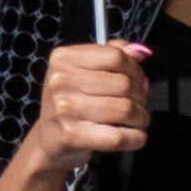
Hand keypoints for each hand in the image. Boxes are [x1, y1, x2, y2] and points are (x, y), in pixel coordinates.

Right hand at [26, 40, 152, 177]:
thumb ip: (112, 56)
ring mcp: (64, 109)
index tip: (137, 80)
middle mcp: (60, 81)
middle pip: (123, 84)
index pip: (116, 56)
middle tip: (139, 104)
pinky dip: (135, 137)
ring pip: (125, 109)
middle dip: (140, 96)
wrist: (49, 138)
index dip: (135, 70)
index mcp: (63, 58)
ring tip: (138, 120)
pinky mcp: (71, 136)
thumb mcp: (83, 71)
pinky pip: (118, 136)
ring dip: (141, 117)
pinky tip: (134, 136)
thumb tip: (141, 52)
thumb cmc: (71, 102)